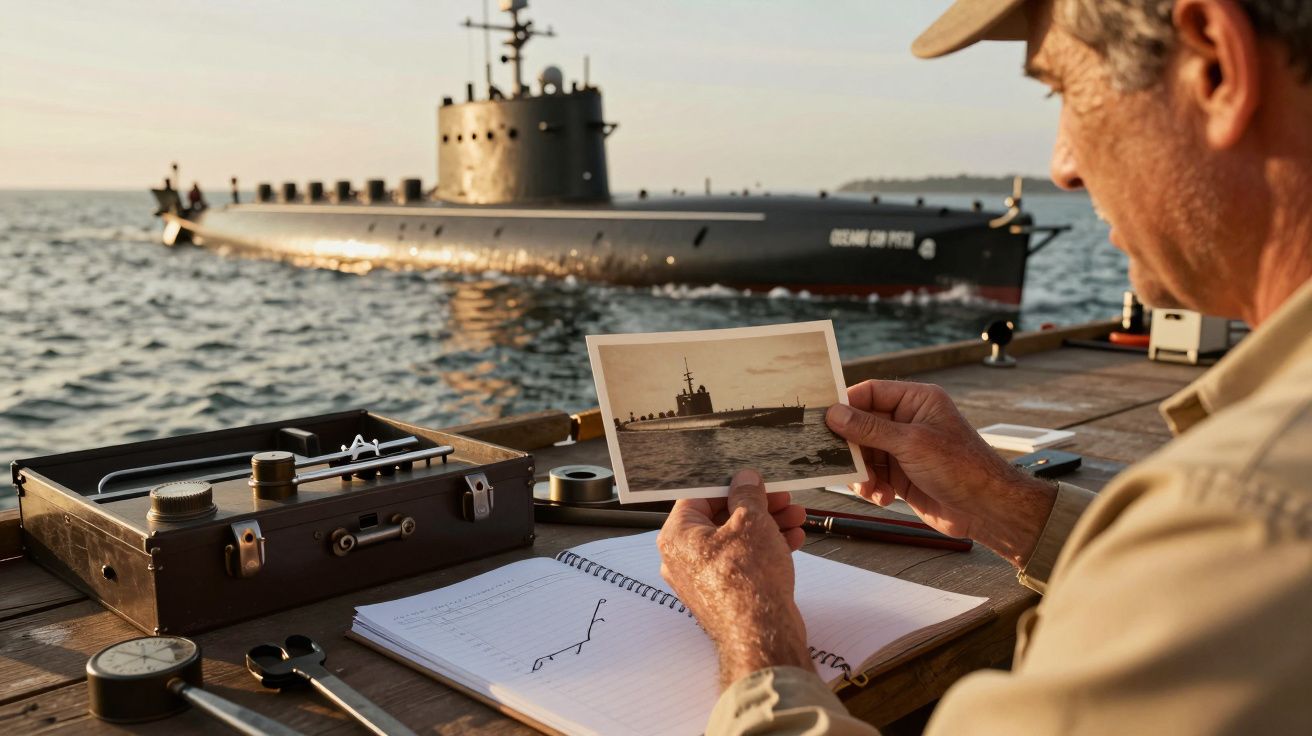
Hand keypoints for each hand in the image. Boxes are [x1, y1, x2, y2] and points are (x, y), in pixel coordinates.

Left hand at [657, 469, 811, 688]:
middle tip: (783, 499)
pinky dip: (764, 550)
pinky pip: (741, 563)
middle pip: (720, 519)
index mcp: (677, 536)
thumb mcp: (752, 521)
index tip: (753, 480)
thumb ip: (747, 494)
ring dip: (767, 526)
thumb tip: (744, 479)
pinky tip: (793, 540)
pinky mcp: (723, 596)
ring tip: (797, 518)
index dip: (729, 484)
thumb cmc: (749, 579)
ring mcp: (702, 580)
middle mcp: (682, 558)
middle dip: (757, 507)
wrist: (763, 636)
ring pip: (735, 542)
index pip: (698, 496)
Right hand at [826, 380, 1056, 567]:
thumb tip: (835, 414)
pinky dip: (871, 487)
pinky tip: (882, 497)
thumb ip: (870, 428)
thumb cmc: (963, 468)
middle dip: (850, 446)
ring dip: (861, 472)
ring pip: (864, 454)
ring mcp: (904, 449)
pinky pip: (873, 475)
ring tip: (868, 487)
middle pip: (861, 425)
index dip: (846, 404)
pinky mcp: (902, 475)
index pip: (870, 392)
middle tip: (835, 459)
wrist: (987, 510)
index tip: (823, 418)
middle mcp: (908, 422)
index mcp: (916, 401)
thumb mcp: (912, 443)